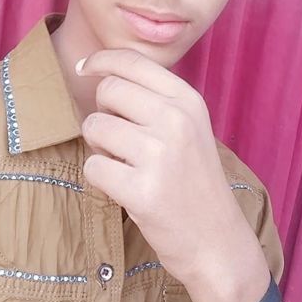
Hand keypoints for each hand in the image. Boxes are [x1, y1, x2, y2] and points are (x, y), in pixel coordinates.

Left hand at [77, 49, 268, 294]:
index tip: (84, 67)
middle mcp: (176, 121)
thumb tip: (101, 71)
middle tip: (118, 139)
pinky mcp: (141, 190)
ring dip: (99, 147)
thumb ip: (154, 99)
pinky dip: (99, 178)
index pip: (132, 62)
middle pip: (108, 91)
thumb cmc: (194, 183)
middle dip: (101, 112)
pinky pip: (92, 166)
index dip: (101, 60)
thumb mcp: (190, 129)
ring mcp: (159, 155)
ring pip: (94, 127)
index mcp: (188, 101)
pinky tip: (124, 188)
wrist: (217, 241)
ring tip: (124, 165)